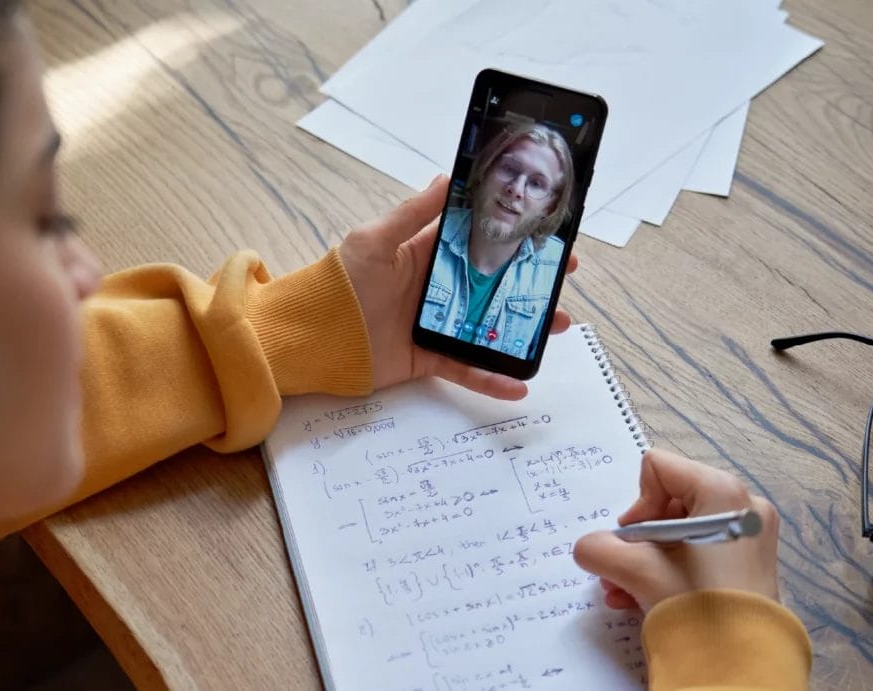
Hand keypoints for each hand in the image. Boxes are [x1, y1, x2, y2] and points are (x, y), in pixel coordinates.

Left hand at [339, 175, 577, 399]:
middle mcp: (436, 289)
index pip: (477, 240)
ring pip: (489, 326)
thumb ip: (413, 212)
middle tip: (563, 277)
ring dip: (524, 327)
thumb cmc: (337, 282)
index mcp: (425, 255)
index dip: (511, 236)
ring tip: (556, 325)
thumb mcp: (374, 239)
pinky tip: (520, 383)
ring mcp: (435, 325)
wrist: (309, 336)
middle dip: (530, 280)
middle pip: (493, 283)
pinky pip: (466, 368)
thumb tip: (447, 177)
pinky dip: (491, 378)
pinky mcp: (427, 358)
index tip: (547, 233)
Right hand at [573, 449, 780, 611]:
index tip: (633, 540)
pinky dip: (668, 568)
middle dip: (638, 539)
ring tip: (623, 590)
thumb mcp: (635, 569)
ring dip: (645, 558)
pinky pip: (697, 551)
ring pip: (679, 532)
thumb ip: (600, 547)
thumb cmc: (694, 602)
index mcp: (721, 491)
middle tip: (621, 569)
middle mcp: (741, 505)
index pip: (658, 469)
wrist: (740, 665)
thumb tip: (591, 547)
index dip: (637, 504)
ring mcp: (748, 535)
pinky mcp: (748, 563)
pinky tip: (641, 597)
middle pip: (669, 501)